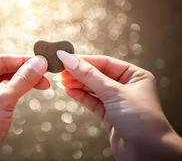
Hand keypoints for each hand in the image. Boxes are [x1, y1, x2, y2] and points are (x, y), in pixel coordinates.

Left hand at [0, 55, 48, 160]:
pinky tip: (29, 90)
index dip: (23, 60)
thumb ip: (21, 81)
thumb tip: (38, 63)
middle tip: (45, 74)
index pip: (0, 61)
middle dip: (26, 73)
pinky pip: (5, 94)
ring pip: (6, 82)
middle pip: (4, 71)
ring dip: (24, 82)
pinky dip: (18, 92)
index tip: (42, 61)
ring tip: (42, 83)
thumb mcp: (0, 101)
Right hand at [57, 51, 181, 160]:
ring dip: (78, 84)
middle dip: (79, 73)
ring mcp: (117, 101)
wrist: (147, 153)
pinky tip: (69, 91)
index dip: (84, 60)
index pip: (105, 63)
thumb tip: (70, 60)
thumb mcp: (114, 92)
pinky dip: (80, 96)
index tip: (66, 58)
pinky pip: (92, 101)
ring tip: (62, 81)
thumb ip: (90, 76)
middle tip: (61, 71)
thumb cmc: (141, 120)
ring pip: (93, 88)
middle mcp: (126, 86)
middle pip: (97, 75)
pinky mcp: (109, 114)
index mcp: (134, 75)